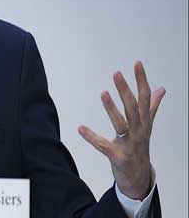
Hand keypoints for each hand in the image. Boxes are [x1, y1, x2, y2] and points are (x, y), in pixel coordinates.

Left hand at [78, 61, 164, 199]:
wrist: (139, 178)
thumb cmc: (140, 147)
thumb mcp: (147, 126)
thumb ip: (152, 106)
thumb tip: (161, 89)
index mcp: (145, 122)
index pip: (145, 98)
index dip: (142, 80)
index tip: (137, 64)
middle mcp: (139, 132)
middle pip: (134, 108)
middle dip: (125, 90)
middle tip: (116, 73)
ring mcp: (129, 145)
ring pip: (122, 125)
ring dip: (112, 109)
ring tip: (102, 93)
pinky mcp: (118, 157)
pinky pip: (104, 146)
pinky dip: (92, 137)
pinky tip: (80, 128)